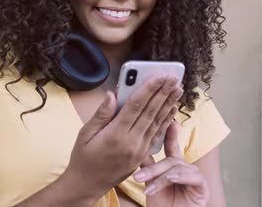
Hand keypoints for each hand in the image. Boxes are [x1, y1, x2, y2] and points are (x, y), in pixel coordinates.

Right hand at [63, 75, 182, 200]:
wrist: (87, 185)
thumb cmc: (83, 158)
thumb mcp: (85, 134)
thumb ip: (101, 114)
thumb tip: (111, 94)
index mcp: (115, 134)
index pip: (136, 106)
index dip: (149, 89)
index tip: (159, 76)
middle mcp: (131, 142)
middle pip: (150, 112)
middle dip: (163, 93)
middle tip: (173, 78)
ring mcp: (139, 150)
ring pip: (157, 122)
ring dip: (169, 104)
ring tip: (178, 89)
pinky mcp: (143, 155)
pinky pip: (157, 135)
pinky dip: (166, 120)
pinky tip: (173, 109)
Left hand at [135, 121, 209, 206]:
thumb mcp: (150, 185)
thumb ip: (148, 167)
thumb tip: (137, 147)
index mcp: (174, 167)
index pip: (171, 147)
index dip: (170, 134)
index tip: (168, 120)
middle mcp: (186, 170)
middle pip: (171, 160)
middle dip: (154, 168)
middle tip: (138, 177)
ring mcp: (196, 177)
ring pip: (179, 169)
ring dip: (162, 178)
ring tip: (148, 188)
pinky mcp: (203, 187)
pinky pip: (194, 177)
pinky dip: (181, 177)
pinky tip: (171, 179)